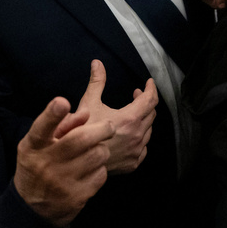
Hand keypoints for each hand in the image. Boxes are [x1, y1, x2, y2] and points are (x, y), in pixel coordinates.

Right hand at [13, 97, 113, 227]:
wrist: (32, 208)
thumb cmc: (37, 165)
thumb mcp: (37, 144)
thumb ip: (58, 125)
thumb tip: (84, 113)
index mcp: (33, 146)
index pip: (41, 128)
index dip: (52, 114)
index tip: (62, 102)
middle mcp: (46, 163)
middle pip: (81, 139)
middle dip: (102, 128)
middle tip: (109, 126)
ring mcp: (62, 182)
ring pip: (97, 155)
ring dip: (103, 148)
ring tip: (98, 148)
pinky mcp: (77, 197)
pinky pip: (101, 175)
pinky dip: (101, 168)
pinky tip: (94, 168)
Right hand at [57, 60, 156, 174]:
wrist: (75, 162)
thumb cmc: (81, 132)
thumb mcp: (88, 103)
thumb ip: (96, 82)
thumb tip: (97, 63)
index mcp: (130, 119)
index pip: (150, 100)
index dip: (151, 88)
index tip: (149, 82)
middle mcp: (137, 136)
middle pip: (151, 114)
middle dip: (146, 102)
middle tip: (136, 95)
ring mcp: (136, 151)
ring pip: (148, 131)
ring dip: (143, 120)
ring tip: (131, 113)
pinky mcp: (132, 163)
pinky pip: (143, 147)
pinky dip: (140, 137)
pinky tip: (130, 134)